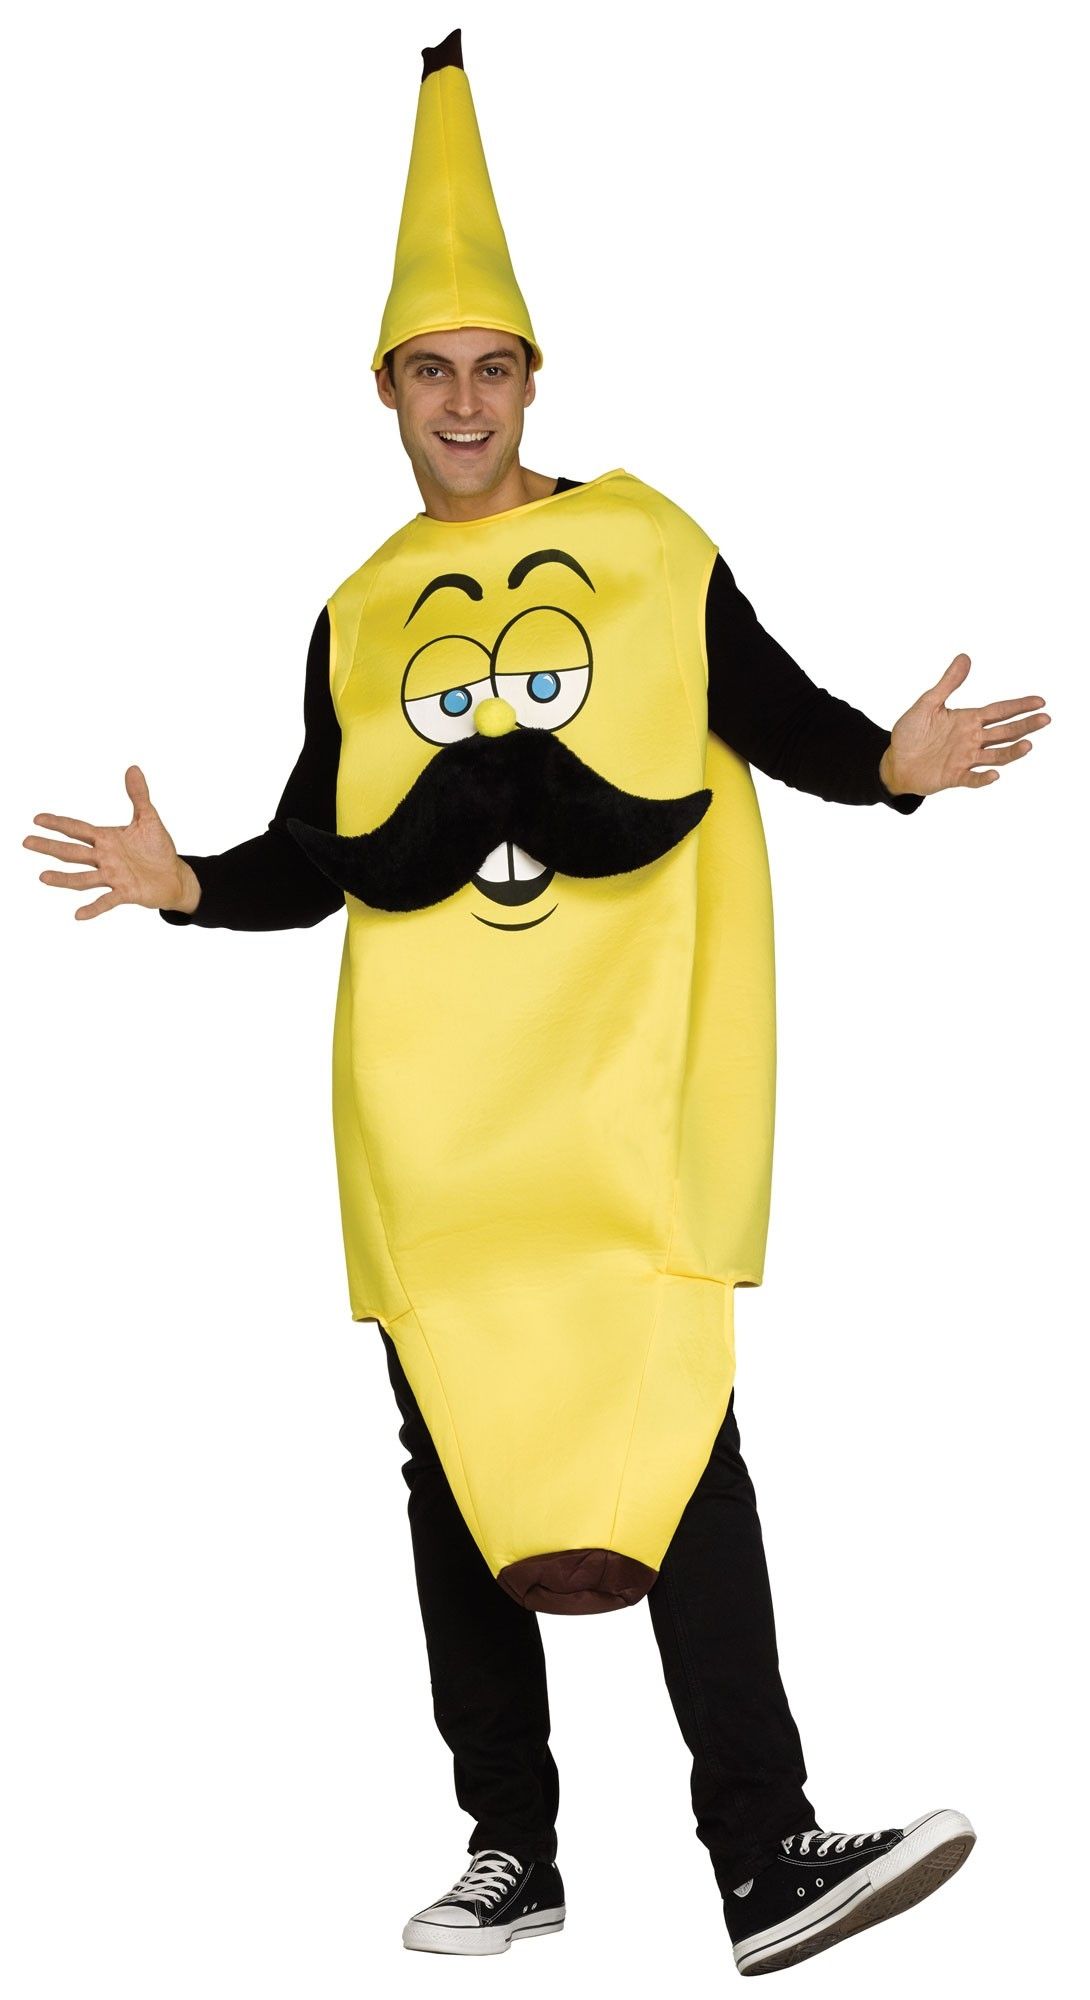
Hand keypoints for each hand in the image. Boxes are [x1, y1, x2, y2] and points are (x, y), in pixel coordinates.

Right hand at [22, 765, 199, 919]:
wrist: (174, 875)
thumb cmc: (158, 849)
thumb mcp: (149, 819)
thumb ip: (139, 795)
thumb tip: (133, 768)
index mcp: (106, 839)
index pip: (77, 829)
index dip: (58, 823)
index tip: (38, 819)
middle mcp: (104, 858)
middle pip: (72, 852)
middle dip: (49, 847)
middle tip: (26, 842)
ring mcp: (112, 876)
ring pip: (82, 878)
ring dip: (63, 879)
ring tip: (43, 877)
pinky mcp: (125, 893)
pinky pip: (106, 901)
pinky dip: (93, 908)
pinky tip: (78, 915)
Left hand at [879, 655, 1050, 795]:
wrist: (895, 760)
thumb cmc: (911, 733)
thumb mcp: (928, 703)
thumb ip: (948, 683)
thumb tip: (965, 657)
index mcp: (968, 720)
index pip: (999, 711)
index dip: (1019, 706)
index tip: (1039, 701)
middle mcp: (971, 739)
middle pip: (1004, 732)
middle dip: (1025, 725)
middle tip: (1045, 719)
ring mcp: (964, 758)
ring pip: (994, 755)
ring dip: (1011, 752)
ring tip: (1028, 745)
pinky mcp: (954, 776)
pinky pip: (972, 778)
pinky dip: (983, 778)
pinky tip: (995, 775)